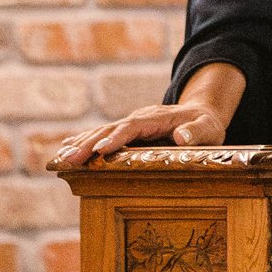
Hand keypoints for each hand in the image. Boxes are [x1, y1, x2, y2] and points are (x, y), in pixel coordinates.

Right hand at [50, 100, 226, 168]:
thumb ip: (197, 132)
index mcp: (158, 118)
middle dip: (89, 144)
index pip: (133, 127)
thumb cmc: (207, 124)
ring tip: (62, 156)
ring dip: (82, 143)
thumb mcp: (209, 128)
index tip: (100, 151)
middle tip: (68, 158)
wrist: (202, 113)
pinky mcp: (128, 130)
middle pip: (111, 129)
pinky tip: (67, 149)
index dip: (116, 139)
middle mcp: (141, 118)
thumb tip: (181, 137)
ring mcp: (132, 123)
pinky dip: (85, 141)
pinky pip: (104, 135)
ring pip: (103, 131)